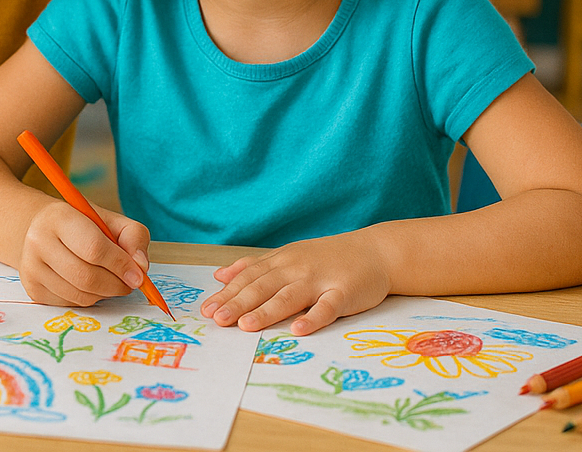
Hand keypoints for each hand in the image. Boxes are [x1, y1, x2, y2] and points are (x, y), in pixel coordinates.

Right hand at [19, 200, 150, 305]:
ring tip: (110, 281)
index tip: (138, 276)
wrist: (44, 230)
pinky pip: (71, 304)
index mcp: (59, 217)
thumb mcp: (112, 220)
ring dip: (104, 294)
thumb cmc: (83, 225)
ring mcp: (31, 268)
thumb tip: (141, 267)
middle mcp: (38, 242)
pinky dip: (89, 299)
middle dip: (116, 285)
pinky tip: (90, 285)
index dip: (120, 265)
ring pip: (80, 295)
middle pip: (86, 277)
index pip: (94, 248)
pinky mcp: (32, 290)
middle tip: (129, 284)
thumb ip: (134, 237)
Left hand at [200, 232, 391, 334]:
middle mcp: (296, 269)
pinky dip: (313, 318)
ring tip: (247, 326)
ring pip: (289, 297)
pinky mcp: (344, 292)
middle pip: (263, 287)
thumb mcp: (288, 255)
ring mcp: (320, 280)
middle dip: (238, 304)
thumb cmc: (327, 258)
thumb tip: (220, 274)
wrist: (375, 252)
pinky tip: (298, 330)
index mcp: (281, 261)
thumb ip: (254, 266)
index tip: (207, 310)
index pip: (248, 278)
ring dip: (267, 311)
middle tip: (218, 320)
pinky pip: (327, 307)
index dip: (227, 294)